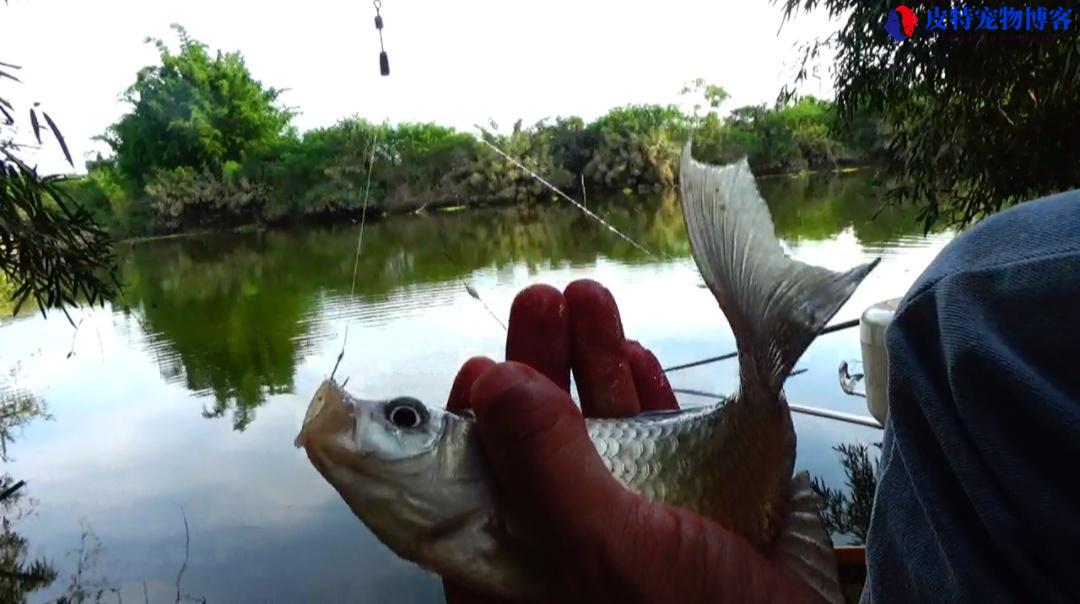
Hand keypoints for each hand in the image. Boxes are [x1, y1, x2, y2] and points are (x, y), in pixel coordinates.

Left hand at [443, 280, 817, 602]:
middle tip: (542, 300)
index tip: (482, 364)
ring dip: (594, 364)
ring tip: (592, 299)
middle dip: (539, 366)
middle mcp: (559, 549)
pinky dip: (647, 398)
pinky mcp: (679, 515)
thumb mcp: (604, 546)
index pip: (468, 488)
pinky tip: (637, 357)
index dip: (472, 421)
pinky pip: (653, 446)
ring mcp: (622, 530)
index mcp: (514, 571)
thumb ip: (545, 467)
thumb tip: (494, 382)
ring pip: (595, 435)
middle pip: (533, 445)